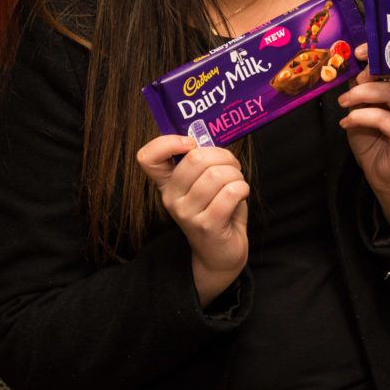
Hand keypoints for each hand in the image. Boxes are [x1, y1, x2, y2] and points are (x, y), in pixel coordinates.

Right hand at [137, 135, 248, 305]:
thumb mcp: (203, 183)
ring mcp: (187, 214)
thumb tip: (206, 136)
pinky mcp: (207, 226)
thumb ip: (201, 161)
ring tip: (237, 184)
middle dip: (224, 157)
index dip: (168, 142)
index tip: (191, 143)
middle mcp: (171, 198)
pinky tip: (241, 195)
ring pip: (217, 175)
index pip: (147, 157)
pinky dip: (242, 188)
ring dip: (236, 175)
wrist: (220, 254)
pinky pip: (230, 193)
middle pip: (196, 158)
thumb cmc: (216, 210)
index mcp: (168, 184)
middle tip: (231, 167)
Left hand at [337, 44, 389, 234]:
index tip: (359, 52)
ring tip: (344, 103)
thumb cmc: (374, 134)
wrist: (383, 172)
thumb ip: (361, 83)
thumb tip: (351, 61)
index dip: (382, 51)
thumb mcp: (363, 103)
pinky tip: (347, 122)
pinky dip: (361, 117)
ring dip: (361, 94)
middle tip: (353, 78)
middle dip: (374, 69)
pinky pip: (384, 119)